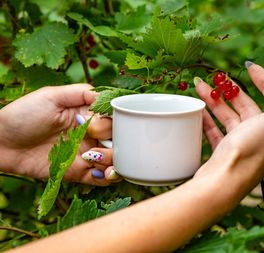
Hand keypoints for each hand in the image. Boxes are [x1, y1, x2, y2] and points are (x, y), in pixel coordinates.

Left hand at [0, 84, 118, 185]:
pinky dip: (107, 178)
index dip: (112, 124)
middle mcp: (91, 135)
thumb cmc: (22, 115)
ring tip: (94, 160)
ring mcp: (86, 154)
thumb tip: (106, 97)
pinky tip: (100, 173)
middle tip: (93, 147)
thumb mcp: (51, 96)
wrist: (0, 143)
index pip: (114, 119)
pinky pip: (101, 179)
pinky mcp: (78, 172)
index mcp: (88, 115)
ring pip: (115, 160)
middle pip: (120, 141)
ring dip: (113, 162)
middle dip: (116, 145)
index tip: (95, 127)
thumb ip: (81, 92)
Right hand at [194, 62, 263, 193]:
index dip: (263, 80)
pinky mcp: (226, 152)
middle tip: (216, 77)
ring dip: (216, 101)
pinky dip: (208, 119)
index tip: (248, 65)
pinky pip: (217, 130)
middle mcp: (262, 135)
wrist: (224, 183)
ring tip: (199, 86)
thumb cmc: (252, 151)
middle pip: (248, 105)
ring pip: (230, 116)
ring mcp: (243, 144)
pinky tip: (197, 109)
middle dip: (232, 90)